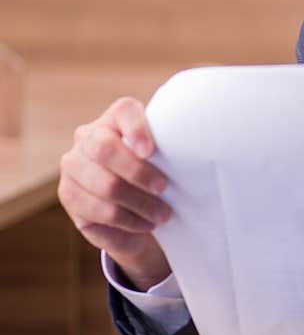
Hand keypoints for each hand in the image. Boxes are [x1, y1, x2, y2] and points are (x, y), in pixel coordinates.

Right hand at [58, 96, 173, 290]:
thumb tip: (203, 150)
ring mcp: (73, 165)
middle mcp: (88, 136)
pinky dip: (127, 220)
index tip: (151, 151)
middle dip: (138, 172)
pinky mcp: (69, 194)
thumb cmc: (157, 181)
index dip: (136, 128)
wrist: (136, 217)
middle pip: (105, 148)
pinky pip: (98, 210)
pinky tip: (145, 223)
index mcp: (115, 120)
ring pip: (104, 184)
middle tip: (164, 188)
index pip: (123, 111)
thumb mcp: (167, 163)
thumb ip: (171, 151)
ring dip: (139, 203)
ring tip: (162, 215)